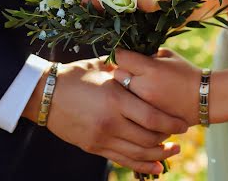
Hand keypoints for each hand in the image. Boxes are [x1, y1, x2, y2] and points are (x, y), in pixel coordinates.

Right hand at [23, 58, 187, 175]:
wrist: (44, 95)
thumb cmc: (75, 76)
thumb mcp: (101, 67)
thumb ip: (124, 67)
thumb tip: (144, 60)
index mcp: (115, 98)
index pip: (151, 117)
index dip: (170, 123)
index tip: (183, 122)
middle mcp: (110, 121)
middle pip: (148, 138)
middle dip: (168, 138)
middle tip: (181, 135)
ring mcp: (102, 137)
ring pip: (137, 153)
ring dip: (158, 155)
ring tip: (173, 151)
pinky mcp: (94, 148)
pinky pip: (122, 160)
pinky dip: (141, 165)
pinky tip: (155, 166)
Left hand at [114, 49, 200, 126]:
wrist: (204, 98)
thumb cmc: (186, 73)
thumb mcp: (168, 55)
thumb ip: (148, 54)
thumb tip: (131, 55)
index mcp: (150, 68)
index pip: (121, 57)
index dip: (120, 54)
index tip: (122, 54)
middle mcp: (143, 86)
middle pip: (117, 74)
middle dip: (120, 70)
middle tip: (126, 69)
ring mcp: (143, 104)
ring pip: (120, 92)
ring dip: (123, 86)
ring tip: (131, 83)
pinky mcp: (146, 117)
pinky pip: (130, 107)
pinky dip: (130, 101)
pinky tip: (136, 98)